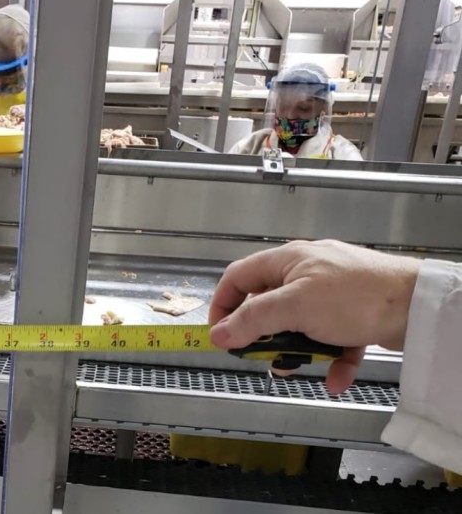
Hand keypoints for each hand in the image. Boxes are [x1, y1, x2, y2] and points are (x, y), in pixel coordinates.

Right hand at [208, 240, 420, 393]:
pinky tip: (335, 378)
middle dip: (264, 334)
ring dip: (296, 350)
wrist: (418, 306)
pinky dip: (331, 359)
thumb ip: (253, 320)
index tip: (219, 333)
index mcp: (287, 260)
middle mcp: (307, 272)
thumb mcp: (294, 307)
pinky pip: (332, 338)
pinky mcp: (354, 312)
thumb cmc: (357, 296)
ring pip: (299, 324)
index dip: (223, 305)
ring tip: (298, 367)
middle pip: (269, 304)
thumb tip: (219, 334)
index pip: (238, 277)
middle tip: (260, 355)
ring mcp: (332, 292)